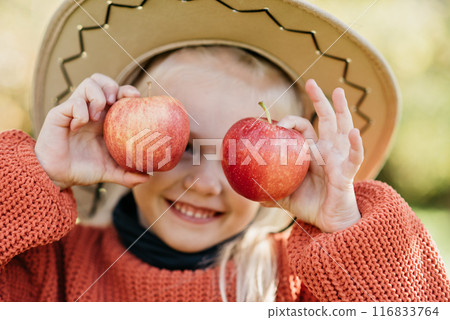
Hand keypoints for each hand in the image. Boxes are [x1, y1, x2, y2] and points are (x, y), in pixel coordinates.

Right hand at [35, 73, 149, 188]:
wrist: (57, 176)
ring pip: (88, 83)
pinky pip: (73, 102)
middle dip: (112, 86)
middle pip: (102, 81)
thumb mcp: (110, 171)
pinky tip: (79, 126)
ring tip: (96, 116)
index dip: (127, 91)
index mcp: (104, 119)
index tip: (135, 97)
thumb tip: (148, 177)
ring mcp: (75, 110)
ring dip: (97, 96)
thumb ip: (128, 175)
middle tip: (115, 102)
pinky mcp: (60, 114)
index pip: (117, 93)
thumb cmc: (82, 169)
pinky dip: (80, 112)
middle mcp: (90, 110)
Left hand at [262, 79, 363, 232]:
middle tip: (311, 82)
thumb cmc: (309, 205)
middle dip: (320, 100)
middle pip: (325, 120)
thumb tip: (249, 193)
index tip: (275, 121)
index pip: (303, 129)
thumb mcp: (285, 196)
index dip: (290, 122)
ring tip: (338, 92)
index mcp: (312, 153)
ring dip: (341, 110)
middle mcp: (327, 151)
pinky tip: (354, 132)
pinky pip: (354, 157)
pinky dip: (355, 144)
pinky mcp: (347, 173)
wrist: (328, 222)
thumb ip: (270, 191)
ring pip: (342, 129)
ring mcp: (339, 159)